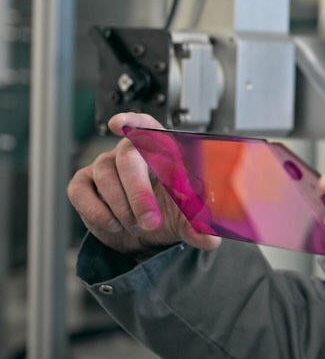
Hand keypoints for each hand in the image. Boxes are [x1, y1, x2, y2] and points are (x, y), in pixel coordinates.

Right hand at [67, 112, 220, 256]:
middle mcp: (131, 152)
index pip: (147, 125)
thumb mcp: (187, 221)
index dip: (133, 120)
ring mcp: (105, 166)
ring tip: (138, 227)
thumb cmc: (169, 214)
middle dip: (138, 192)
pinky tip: (114, 225)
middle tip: (150, 222)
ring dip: (122, 207)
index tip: (119, 125)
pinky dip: (96, 211)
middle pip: (128, 157)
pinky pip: (81, 191)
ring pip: (105, 174)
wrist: (144, 236)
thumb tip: (210, 237)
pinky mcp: (84, 183)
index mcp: (161, 151)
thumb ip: (199, 227)